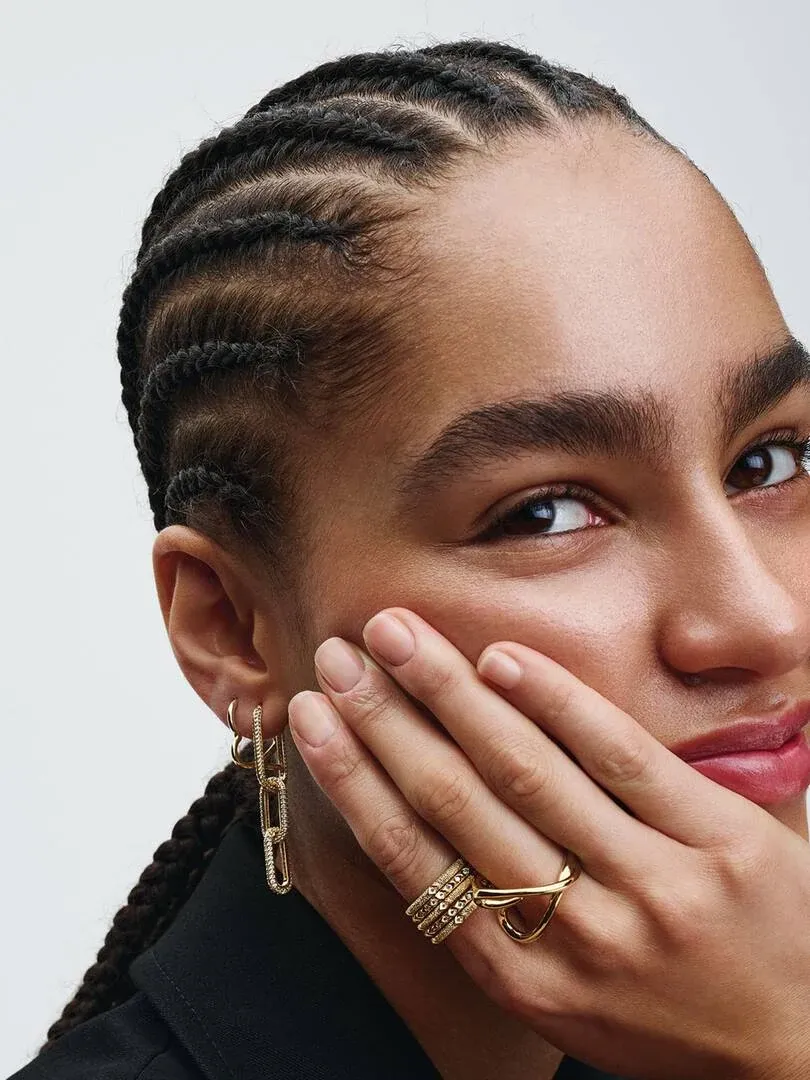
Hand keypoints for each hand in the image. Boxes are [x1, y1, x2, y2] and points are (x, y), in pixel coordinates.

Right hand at [286, 606, 809, 1079]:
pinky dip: (555, 702)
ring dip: (448, 693)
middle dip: (384, 719)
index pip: (414, 862)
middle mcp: (574, 938)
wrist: (803, 1049)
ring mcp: (651, 890)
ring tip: (396, 635)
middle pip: (454, 804)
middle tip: (339, 655)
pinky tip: (501, 659)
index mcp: (522, 980)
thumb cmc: (670, 1017)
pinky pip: (621, 757)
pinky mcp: (720, 844)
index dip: (353, 781)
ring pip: (526, 772)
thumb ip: (503, 920)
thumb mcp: (567, 996)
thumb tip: (421, 820)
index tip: (312, 718)